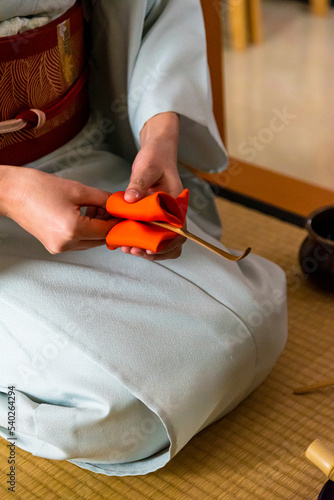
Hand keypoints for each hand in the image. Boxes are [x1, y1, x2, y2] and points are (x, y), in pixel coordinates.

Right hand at [0, 166, 118, 253]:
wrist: (11, 193)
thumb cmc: (38, 188)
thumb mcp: (77, 190)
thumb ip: (103, 199)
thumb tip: (119, 205)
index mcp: (73, 230)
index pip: (107, 231)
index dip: (120, 222)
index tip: (128, 215)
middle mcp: (66, 244)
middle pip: (100, 240)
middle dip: (110, 225)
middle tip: (115, 209)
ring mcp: (59, 248)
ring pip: (90, 242)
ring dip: (98, 227)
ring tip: (98, 208)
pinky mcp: (54, 246)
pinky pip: (79, 241)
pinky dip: (86, 231)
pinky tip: (86, 214)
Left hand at [122, 112, 185, 259]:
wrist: (157, 151)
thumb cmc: (155, 158)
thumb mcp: (146, 168)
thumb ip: (138, 183)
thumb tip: (130, 199)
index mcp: (176, 204)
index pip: (178, 231)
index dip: (165, 243)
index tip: (148, 248)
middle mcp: (174, 213)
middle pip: (172, 241)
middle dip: (155, 251)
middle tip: (134, 250)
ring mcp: (165, 216)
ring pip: (163, 242)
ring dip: (148, 249)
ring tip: (129, 249)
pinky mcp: (155, 217)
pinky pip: (152, 235)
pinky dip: (142, 242)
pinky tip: (127, 242)